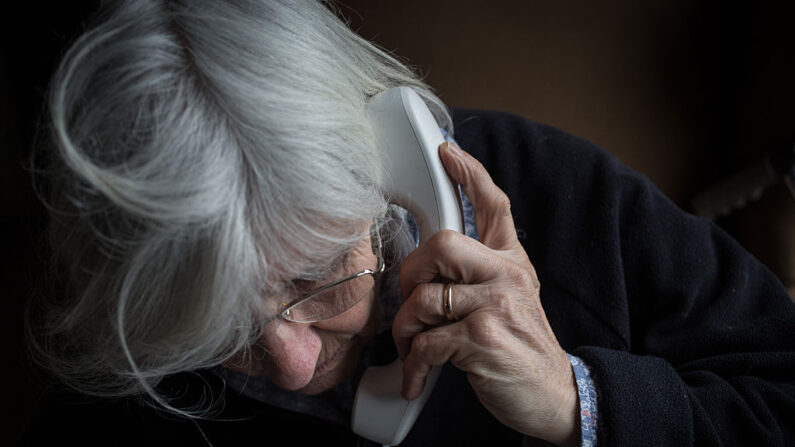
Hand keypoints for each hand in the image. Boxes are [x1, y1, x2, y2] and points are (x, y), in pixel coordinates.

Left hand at [392, 142, 579, 445]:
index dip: (470, 174)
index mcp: (511, 262)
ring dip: (406, 331)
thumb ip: (481, 272)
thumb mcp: (512, 298)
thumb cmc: (520, 346)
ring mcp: (498, 305)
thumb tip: (432, 259)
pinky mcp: (485, 339)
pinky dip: (413, 364)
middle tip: (409, 303)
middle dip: (411, 275)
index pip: (494, 206)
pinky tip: (417, 376)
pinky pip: (427, 342)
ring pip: (425, 298)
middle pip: (442, 244)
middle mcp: (508, 275)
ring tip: (412, 349)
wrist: (554, 395)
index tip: (447, 152)